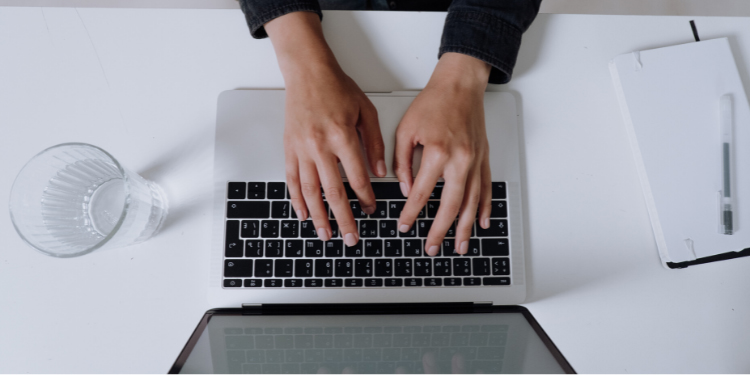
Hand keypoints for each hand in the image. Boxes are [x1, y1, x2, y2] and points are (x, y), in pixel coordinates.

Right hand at [266, 12, 385, 245]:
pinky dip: (297, 200)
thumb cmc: (337, 88)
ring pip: (310, 191)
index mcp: (341, 136)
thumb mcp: (366, 111)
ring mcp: (301, 149)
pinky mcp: (289, 149)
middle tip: (350, 237)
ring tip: (326, 234)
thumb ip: (374, 143)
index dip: (366, 197)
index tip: (371, 209)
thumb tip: (380, 172)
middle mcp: (319, 146)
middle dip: (343, 218)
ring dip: (319, 216)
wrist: (307, 72)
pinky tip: (304, 214)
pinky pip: (292, 180)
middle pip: (333, 192)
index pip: (356, 177)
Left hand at [394, 53, 492, 255]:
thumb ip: (401, 161)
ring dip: (465, 228)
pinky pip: (485, 189)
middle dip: (439, 231)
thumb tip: (405, 188)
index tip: (403, 225)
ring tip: (459, 247)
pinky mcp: (483, 159)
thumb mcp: (406, 129)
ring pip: (471, 203)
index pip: (421, 193)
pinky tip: (481, 223)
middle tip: (431, 247)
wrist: (460, 85)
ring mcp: (475, 161)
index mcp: (437, 152)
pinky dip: (484, 208)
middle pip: (450, 206)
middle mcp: (460, 160)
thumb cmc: (434, 103)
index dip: (410, 213)